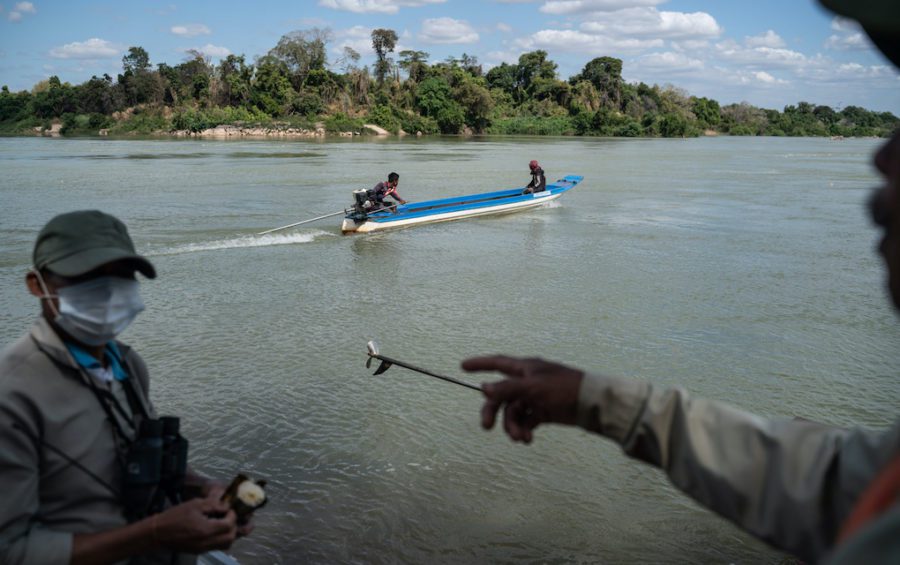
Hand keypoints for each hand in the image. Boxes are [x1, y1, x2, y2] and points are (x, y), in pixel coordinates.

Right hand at [153, 493, 237, 552]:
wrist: (157, 533)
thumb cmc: (175, 516)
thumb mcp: (195, 504)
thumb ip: (213, 505)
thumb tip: (227, 507)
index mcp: (206, 530)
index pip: (229, 525)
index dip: (232, 516)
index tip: (228, 509)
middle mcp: (206, 542)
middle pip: (231, 537)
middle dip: (234, 526)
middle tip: (229, 517)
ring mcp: (203, 548)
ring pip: (226, 545)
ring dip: (230, 534)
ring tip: (225, 523)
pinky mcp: (199, 551)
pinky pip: (217, 547)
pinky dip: (222, 539)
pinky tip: (216, 529)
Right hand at [461, 356, 583, 443]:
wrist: (592, 404)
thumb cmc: (564, 388)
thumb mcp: (532, 387)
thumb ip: (507, 389)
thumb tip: (484, 389)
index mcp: (525, 369)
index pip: (497, 363)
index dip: (480, 364)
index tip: (463, 366)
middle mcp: (527, 381)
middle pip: (501, 395)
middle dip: (494, 412)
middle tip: (486, 427)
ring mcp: (535, 397)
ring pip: (514, 412)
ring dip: (513, 425)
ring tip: (520, 438)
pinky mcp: (543, 411)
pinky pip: (526, 420)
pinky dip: (524, 429)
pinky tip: (528, 438)